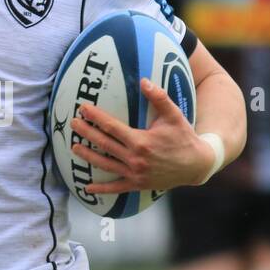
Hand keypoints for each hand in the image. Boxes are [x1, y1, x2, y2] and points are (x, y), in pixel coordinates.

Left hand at [70, 78, 214, 194]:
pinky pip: (116, 188)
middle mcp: (135, 159)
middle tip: (73, 124)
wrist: (196, 165)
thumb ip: (159, 98)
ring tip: (74, 148)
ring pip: (105, 164)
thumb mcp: (174, 115)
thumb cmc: (184, 137)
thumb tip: (144, 81)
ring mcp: (135, 174)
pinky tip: (87, 187)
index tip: (83, 109)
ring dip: (88, 156)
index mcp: (141, 141)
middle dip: (86, 133)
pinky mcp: (137, 185)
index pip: (112, 127)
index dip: (96, 117)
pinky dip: (101, 189)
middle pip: (104, 144)